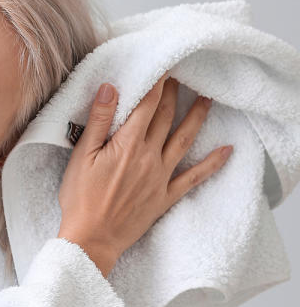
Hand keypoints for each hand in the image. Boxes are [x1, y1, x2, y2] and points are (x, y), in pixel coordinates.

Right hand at [57, 73, 232, 276]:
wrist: (92, 239)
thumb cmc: (80, 199)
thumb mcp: (81, 156)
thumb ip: (98, 121)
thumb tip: (112, 88)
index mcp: (127, 145)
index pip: (146, 106)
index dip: (156, 84)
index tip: (163, 68)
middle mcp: (149, 157)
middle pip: (165, 118)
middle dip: (173, 94)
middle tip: (181, 76)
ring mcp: (160, 177)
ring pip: (184, 140)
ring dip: (197, 118)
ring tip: (208, 99)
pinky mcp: (165, 196)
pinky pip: (194, 177)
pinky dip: (212, 163)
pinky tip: (227, 151)